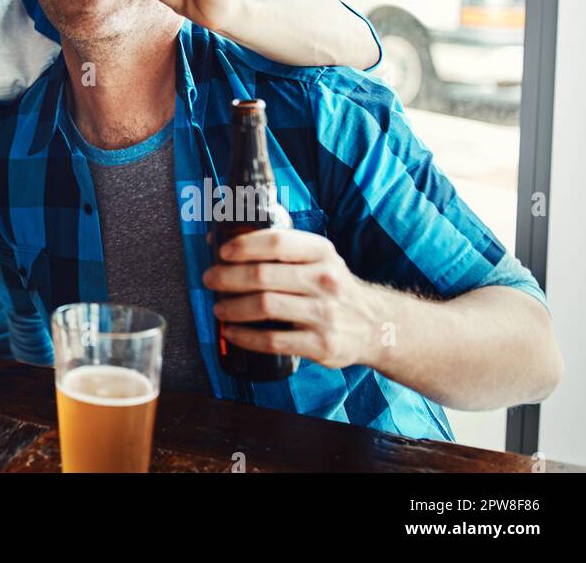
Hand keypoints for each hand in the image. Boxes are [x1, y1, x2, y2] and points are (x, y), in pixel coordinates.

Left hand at [203, 227, 381, 370]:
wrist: (375, 325)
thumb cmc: (331, 287)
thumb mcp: (317, 259)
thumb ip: (280, 249)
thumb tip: (221, 240)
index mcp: (322, 252)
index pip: (277, 242)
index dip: (245, 245)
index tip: (223, 252)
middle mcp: (326, 280)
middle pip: (264, 275)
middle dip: (228, 277)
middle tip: (210, 280)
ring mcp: (325, 314)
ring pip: (265, 306)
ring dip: (233, 307)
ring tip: (218, 307)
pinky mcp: (322, 344)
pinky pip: (273, 340)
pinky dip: (246, 336)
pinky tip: (232, 332)